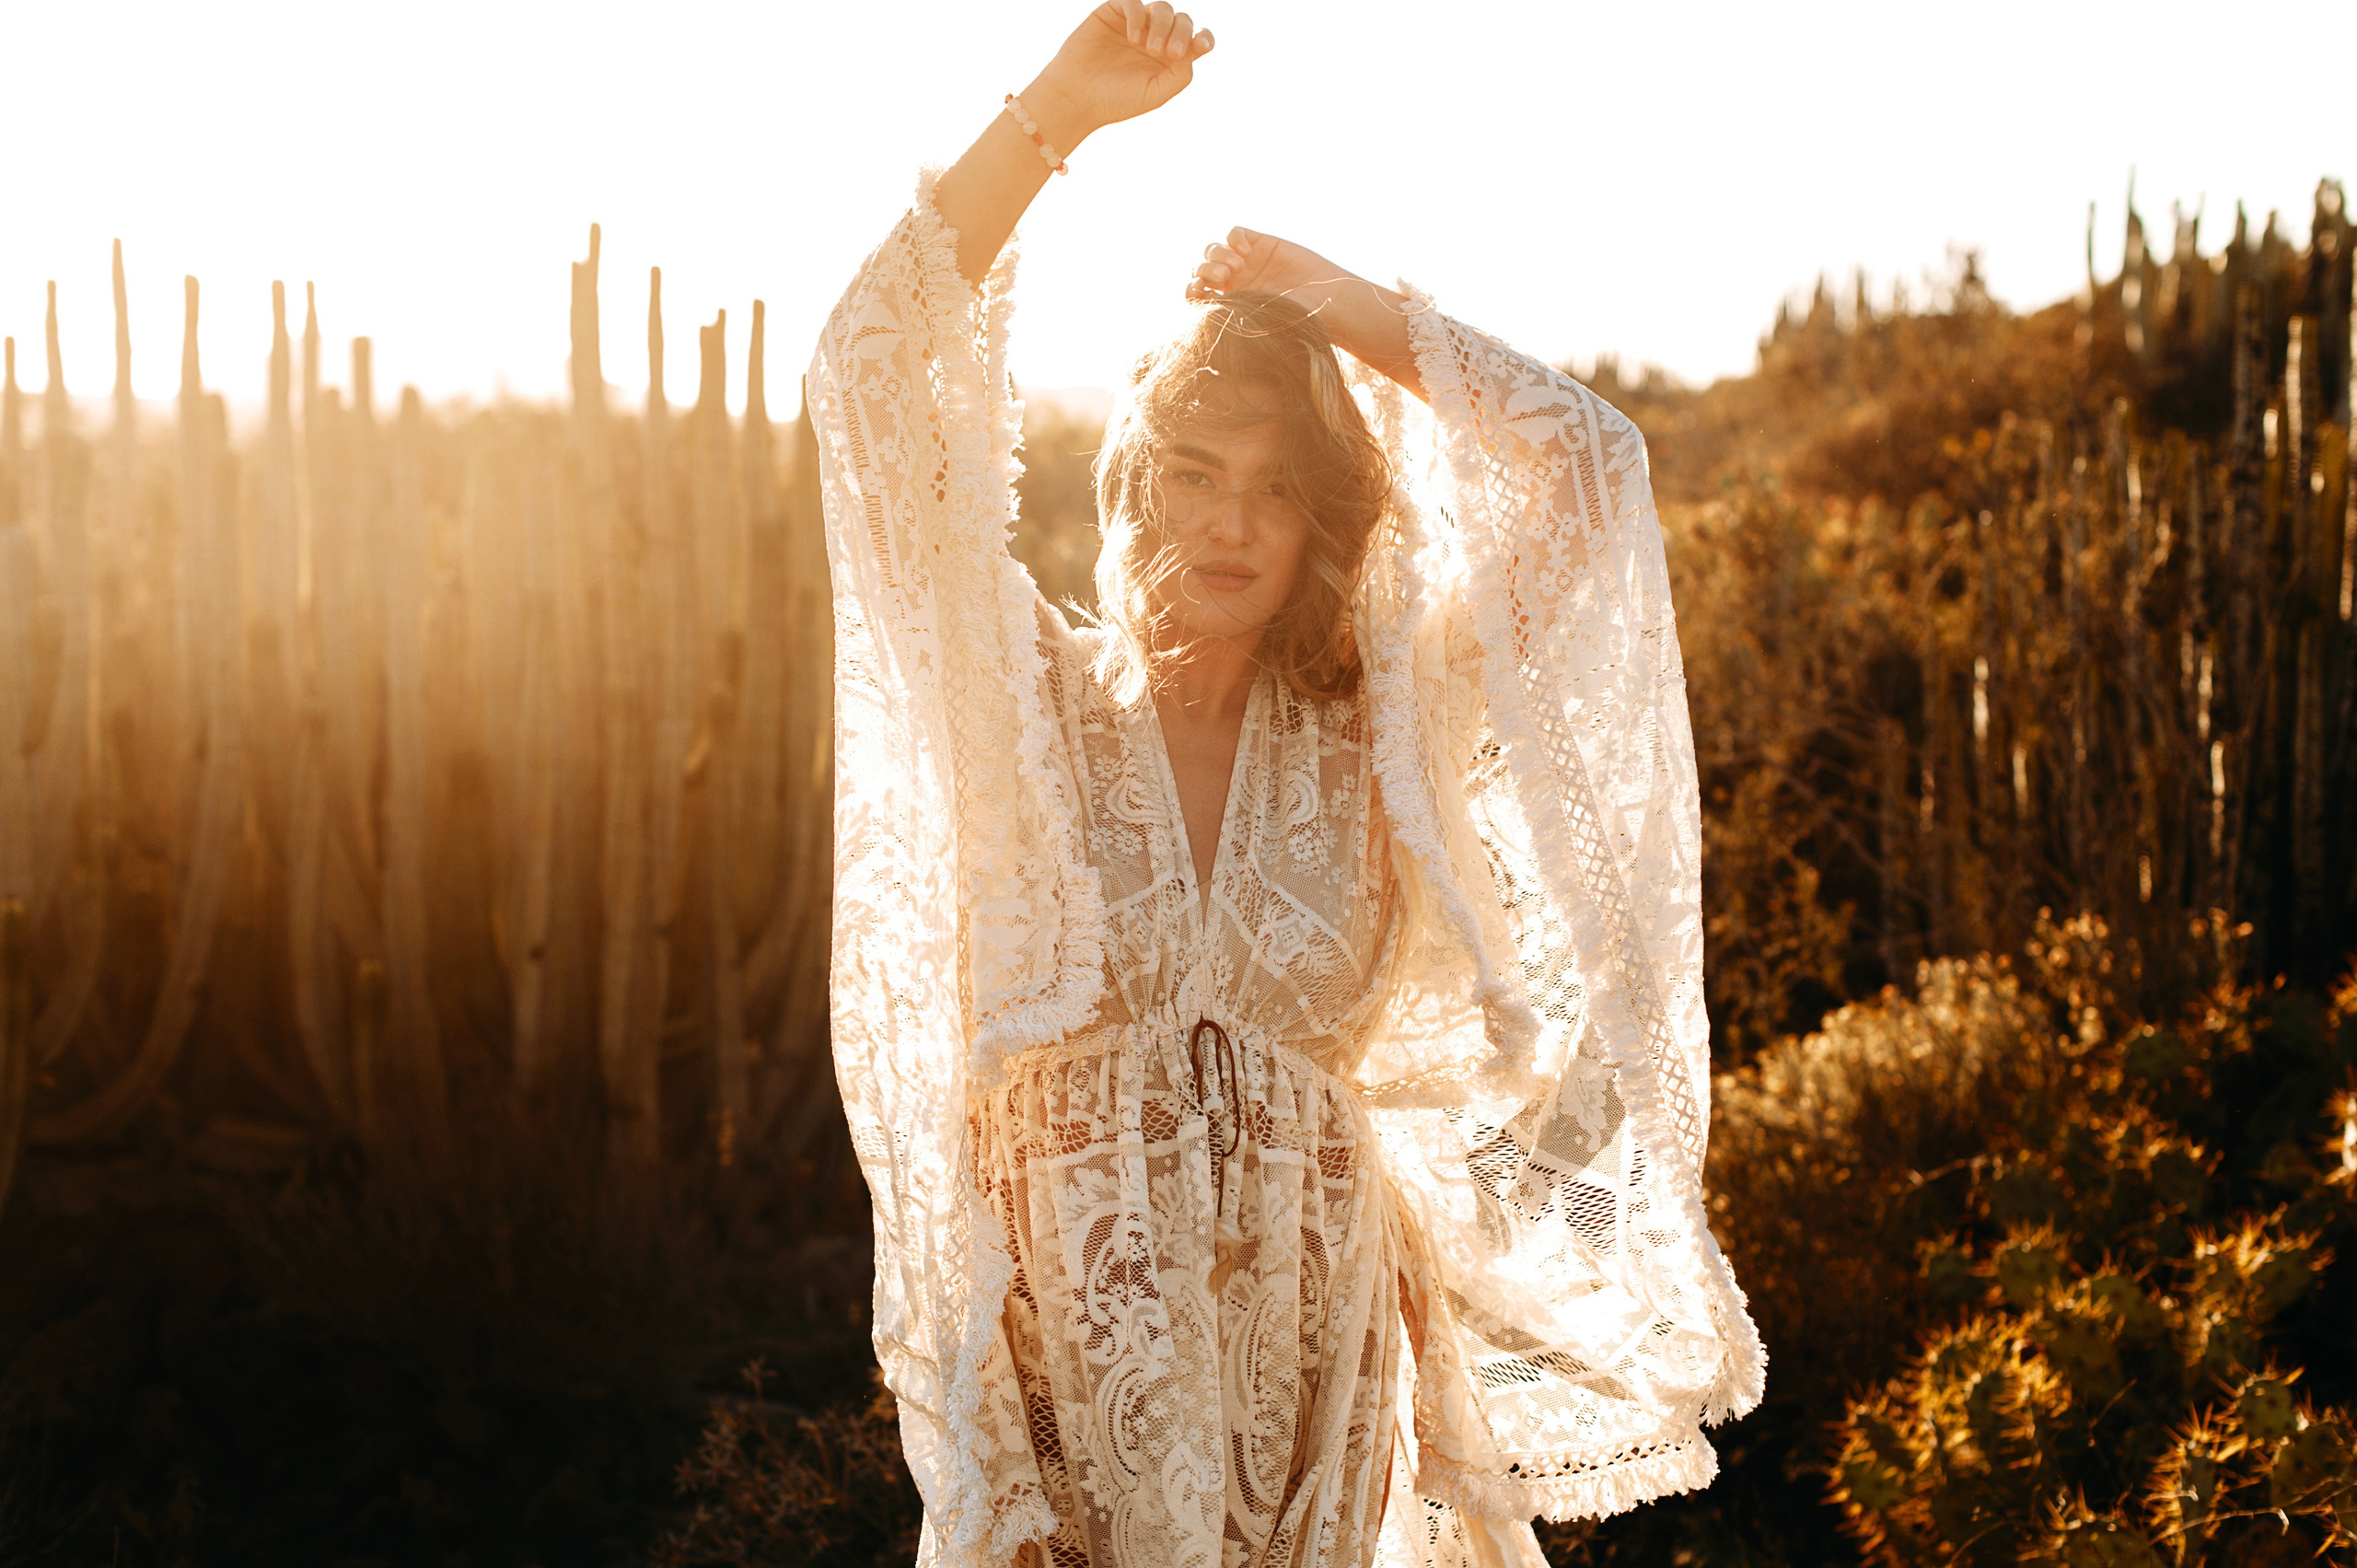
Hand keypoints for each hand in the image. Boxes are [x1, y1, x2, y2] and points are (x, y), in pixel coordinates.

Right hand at [1032, 2, 1214, 139]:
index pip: (1196, 39)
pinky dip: (1138, 16)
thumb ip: (1180, 74)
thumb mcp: (1155, 93)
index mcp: (1169, 59)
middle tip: (1169, 53)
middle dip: (1181, 33)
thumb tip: (1194, 49)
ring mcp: (1136, 24)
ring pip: (1162, 9)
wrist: (1077, 98)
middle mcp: (1156, 38)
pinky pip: (1133, 2)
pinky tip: (1133, 37)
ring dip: (1162, 25)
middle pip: (1182, 21)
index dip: (1204, 38)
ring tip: (1149, 48)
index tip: (1201, 46)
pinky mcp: (1114, 13)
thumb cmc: (1116, 100)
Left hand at [1188, 227, 1427, 400]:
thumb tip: (1207, 320)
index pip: (1197, 292)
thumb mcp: (1263, 323)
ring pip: (1214, 249)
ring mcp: (1248, 261)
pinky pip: (1235, 233)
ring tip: (1238, 266)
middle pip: (1202, 267)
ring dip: (1218, 254)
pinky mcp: (1263, 243)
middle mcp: (1235, 282)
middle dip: (1207, 269)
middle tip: (1226, 278)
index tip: (1201, 292)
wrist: (1329, 300)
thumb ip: (1237, 319)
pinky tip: (1247, 251)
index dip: (1192, 288)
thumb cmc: (1299, 319)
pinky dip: (1234, 238)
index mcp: (1230, 303)